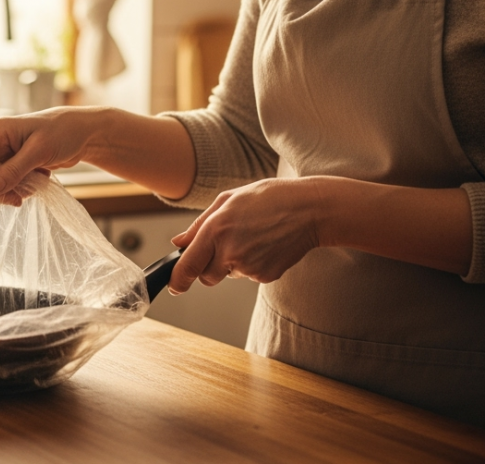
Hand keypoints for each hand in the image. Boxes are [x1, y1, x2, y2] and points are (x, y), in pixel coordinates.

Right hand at [0, 107, 98, 207]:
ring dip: (13, 189)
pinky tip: (39, 180)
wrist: (84, 132)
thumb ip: (14, 170)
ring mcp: (8, 152)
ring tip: (34, 187)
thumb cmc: (63, 133)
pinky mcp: (18, 162)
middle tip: (17, 201)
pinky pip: (12, 181)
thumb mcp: (39, 151)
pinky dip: (23, 186)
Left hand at [167, 177, 326, 293]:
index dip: (178, 279)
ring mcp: (249, 266)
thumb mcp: (228, 199)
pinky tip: (264, 245)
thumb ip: (199, 224)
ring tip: (251, 237)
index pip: (188, 265)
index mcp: (216, 229)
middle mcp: (230, 251)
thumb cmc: (268, 199)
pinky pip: (249, 276)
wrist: (310, 210)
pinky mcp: (265, 276)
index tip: (174, 286)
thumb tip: (178, 242)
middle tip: (225, 246)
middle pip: (206, 277)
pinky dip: (252, 264)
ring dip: (232, 263)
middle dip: (208, 267)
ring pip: (228, 275)